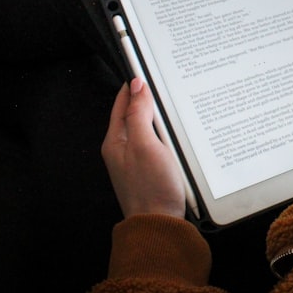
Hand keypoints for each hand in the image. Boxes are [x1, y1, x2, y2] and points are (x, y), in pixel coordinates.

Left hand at [102, 78, 186, 218]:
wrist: (159, 223)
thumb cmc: (150, 187)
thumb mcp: (144, 144)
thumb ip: (139, 113)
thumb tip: (137, 86)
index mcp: (115, 140)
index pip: (122, 103)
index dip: (134, 85)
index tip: (145, 68)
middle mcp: (122, 149)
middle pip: (134, 114)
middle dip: (147, 98)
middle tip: (162, 81)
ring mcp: (136, 161)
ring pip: (147, 129)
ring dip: (158, 117)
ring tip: (171, 102)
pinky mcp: (150, 170)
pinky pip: (156, 144)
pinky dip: (165, 134)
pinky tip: (177, 133)